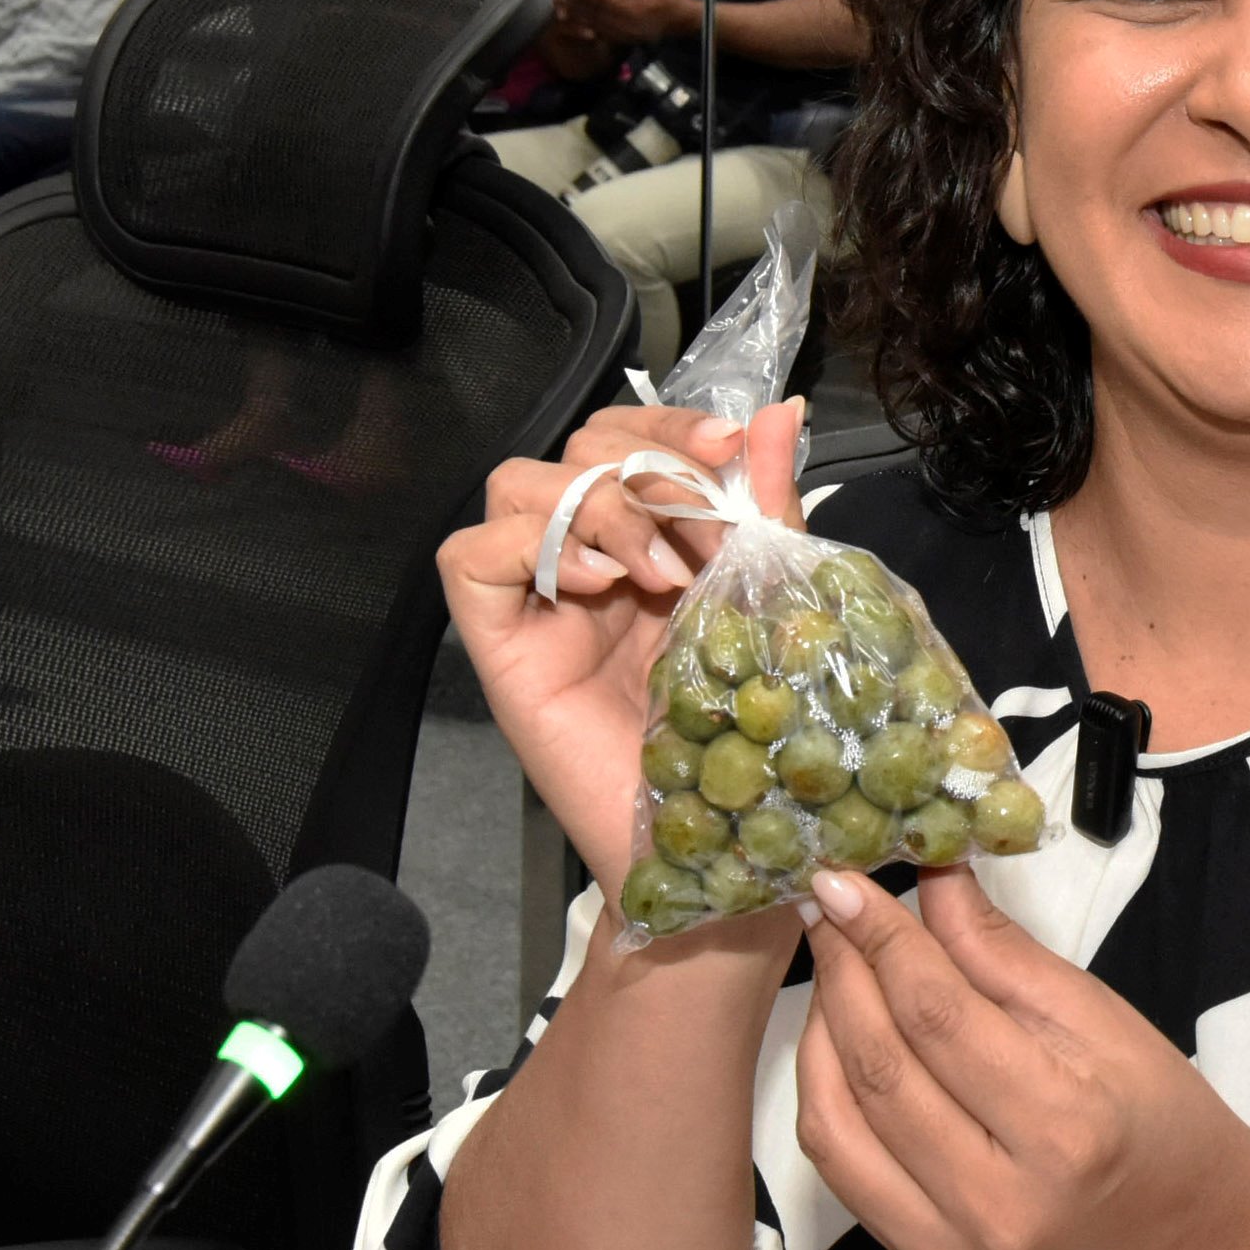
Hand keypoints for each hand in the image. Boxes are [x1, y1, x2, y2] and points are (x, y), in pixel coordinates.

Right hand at [437, 400, 802, 890]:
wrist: (721, 838)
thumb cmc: (748, 734)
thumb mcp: (771, 598)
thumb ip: (767, 505)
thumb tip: (781, 411)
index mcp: (654, 541)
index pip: (626, 433)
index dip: (666, 421)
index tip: (726, 445)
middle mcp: (591, 561)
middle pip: (573, 446)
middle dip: (643, 466)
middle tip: (699, 536)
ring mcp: (541, 602)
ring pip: (517, 484)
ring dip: (598, 507)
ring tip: (657, 574)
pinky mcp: (501, 647)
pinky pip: (468, 557)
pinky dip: (530, 546)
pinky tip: (598, 587)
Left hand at [562, 0, 694, 45]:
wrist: (677, 21)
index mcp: (632, 11)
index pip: (603, 2)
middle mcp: (625, 26)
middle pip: (595, 16)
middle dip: (575, 8)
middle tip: (556, 0)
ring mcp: (622, 35)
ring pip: (595, 26)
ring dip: (577, 19)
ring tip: (560, 11)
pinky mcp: (621, 40)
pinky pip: (600, 34)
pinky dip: (585, 28)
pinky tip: (574, 23)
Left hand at [794, 865, 1249, 1249]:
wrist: (1184, 1241)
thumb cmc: (1161, 1118)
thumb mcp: (1105, 1021)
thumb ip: (1004, 954)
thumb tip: (930, 880)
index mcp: (1064, 1128)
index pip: (940, 1017)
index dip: (884, 941)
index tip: (846, 882)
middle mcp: (997, 1201)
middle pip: (882, 1067)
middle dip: (842, 973)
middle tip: (828, 909)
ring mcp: (951, 1247)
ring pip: (838, 1123)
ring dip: (819, 1031)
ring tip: (833, 966)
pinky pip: (841, 1171)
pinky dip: (823, 1094)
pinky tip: (836, 1040)